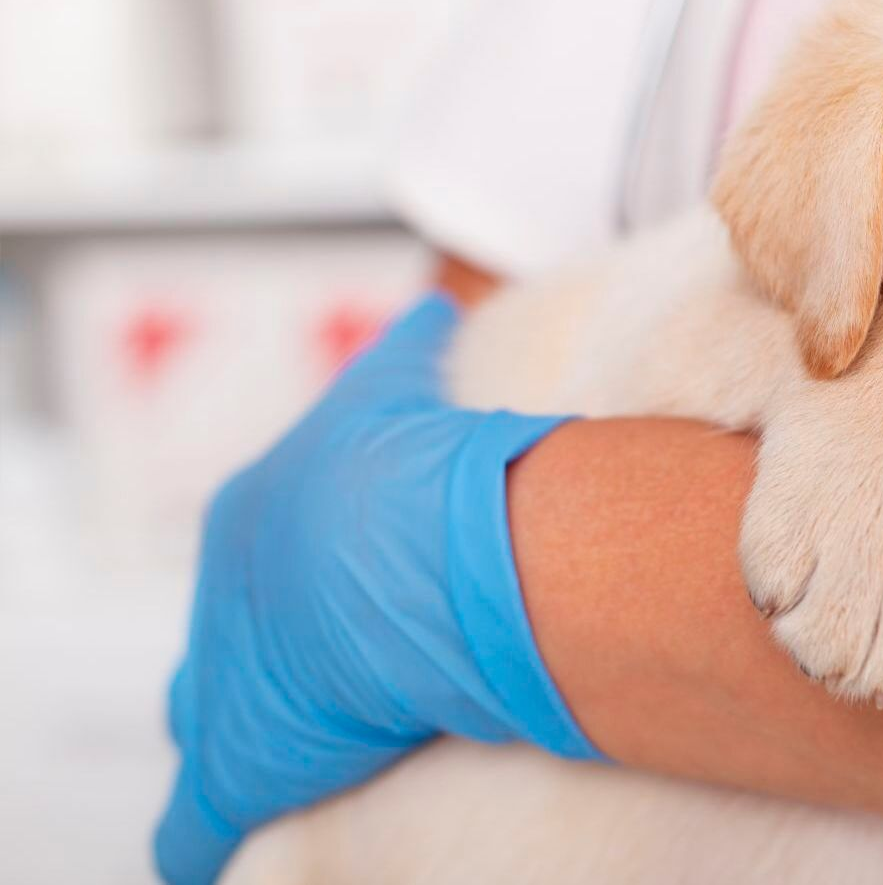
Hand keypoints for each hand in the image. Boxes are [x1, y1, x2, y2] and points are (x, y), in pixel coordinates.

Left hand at [154, 295, 594, 884]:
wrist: (392, 539)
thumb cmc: (403, 467)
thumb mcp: (397, 384)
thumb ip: (409, 345)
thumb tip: (436, 302)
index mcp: (255, 516)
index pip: (259, 556)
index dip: (296, 579)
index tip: (331, 590)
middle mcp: (223, 599)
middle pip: (217, 641)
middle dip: (246, 657)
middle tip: (288, 676)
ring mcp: (221, 686)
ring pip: (203, 719)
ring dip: (234, 735)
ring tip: (274, 755)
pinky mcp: (234, 768)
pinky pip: (197, 824)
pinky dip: (202, 838)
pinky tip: (205, 855)